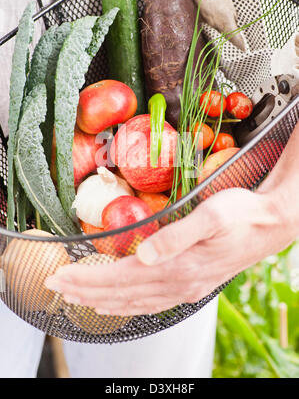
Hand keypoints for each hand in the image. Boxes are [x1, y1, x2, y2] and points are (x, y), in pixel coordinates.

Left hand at [45, 187, 295, 315]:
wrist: (269, 225)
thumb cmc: (240, 214)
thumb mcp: (211, 216)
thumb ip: (176, 236)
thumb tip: (142, 254)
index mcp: (179, 267)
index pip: (121, 278)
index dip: (88, 279)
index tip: (60, 277)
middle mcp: (179, 284)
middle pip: (122, 294)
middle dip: (85, 291)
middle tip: (55, 287)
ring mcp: (185, 288)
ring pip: (133, 302)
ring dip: (101, 300)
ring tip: (76, 297)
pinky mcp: (191, 285)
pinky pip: (151, 304)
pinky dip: (127, 306)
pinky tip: (116, 305)